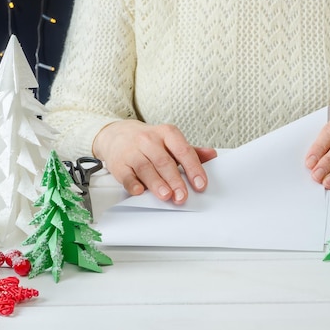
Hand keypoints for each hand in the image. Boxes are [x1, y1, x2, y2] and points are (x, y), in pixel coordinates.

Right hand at [92, 120, 216, 203]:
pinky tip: (140, 192)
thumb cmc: (149, 142)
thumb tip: (212, 155)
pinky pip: (126, 175)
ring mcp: (132, 151)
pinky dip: (133, 184)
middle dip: (175, 180)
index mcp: (167, 133)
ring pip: (145, 168)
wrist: (117, 135)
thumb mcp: (171, 141)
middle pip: (164, 161)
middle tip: (183, 196)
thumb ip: (191, 151)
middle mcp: (149, 140)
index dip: (193, 168)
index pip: (183, 150)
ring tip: (166, 196)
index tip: (200, 184)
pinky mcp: (118, 163)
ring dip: (157, 183)